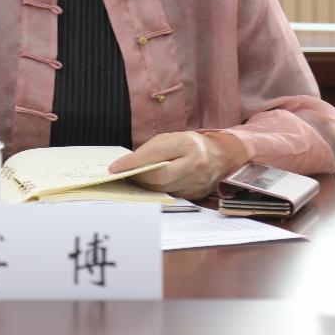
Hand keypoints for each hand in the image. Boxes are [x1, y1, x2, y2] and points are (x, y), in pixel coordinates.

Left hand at [107, 131, 247, 199]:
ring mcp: (197, 183)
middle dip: (138, 178)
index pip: (155, 154)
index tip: (114, 168)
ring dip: (145, 187)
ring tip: (132, 182)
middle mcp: (195, 165)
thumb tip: (128, 164)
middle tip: (122, 177)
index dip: (132, 162)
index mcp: (187, 144)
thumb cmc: (191, 144)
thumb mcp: (172, 138)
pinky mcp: (196, 195)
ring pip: (163, 190)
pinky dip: (157, 193)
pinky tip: (148, 189)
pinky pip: (171, 196)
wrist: (220, 156)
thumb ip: (152, 150)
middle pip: (159, 177)